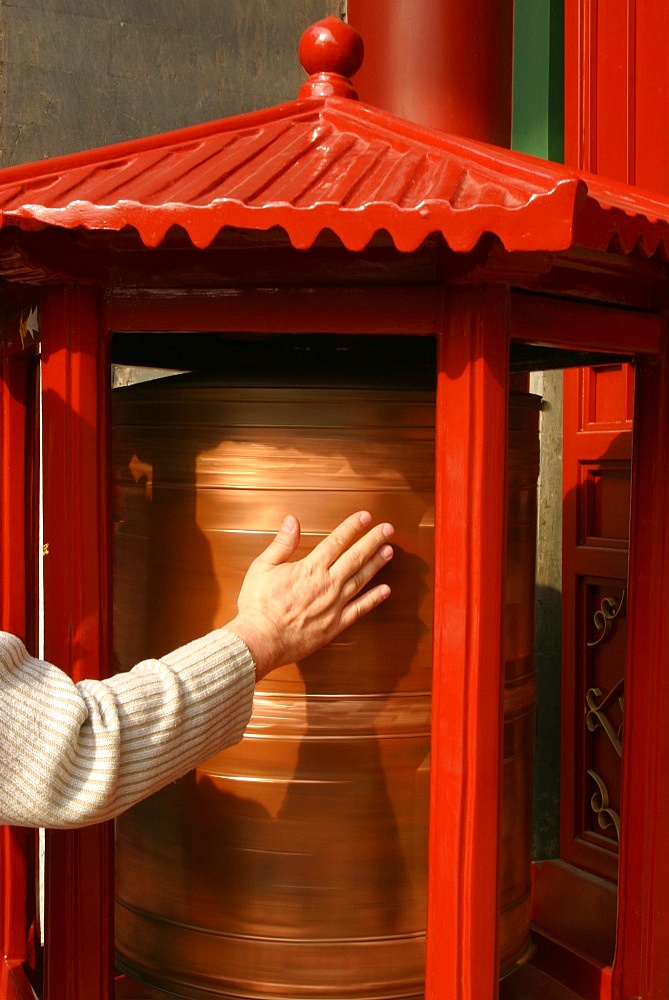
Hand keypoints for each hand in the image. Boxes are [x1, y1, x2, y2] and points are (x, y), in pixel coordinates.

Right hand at [227, 511, 393, 678]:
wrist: (261, 639)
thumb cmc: (258, 605)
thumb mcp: (263, 567)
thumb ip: (282, 544)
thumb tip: (292, 521)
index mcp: (310, 568)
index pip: (336, 541)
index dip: (352, 527)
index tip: (366, 517)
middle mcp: (327, 584)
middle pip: (355, 557)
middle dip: (373, 541)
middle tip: (388, 529)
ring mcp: (334, 605)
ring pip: (361, 579)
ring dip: (376, 564)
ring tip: (389, 551)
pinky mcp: (335, 625)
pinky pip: (359, 609)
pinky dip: (374, 599)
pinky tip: (385, 590)